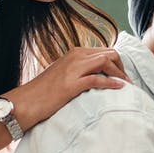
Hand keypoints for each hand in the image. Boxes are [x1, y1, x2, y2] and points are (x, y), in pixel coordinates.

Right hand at [8, 47, 128, 129]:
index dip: (117, 62)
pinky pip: (98, 79)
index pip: (104, 51)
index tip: (123, 75)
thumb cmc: (45, 91)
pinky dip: (111, 82)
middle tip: (127, 81)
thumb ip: (79, 70)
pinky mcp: (72, 84)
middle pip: (109, 53)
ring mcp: (73, 69)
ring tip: (127, 85)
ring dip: (120, 73)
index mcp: (75, 53)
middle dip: (122, 66)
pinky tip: (119, 88)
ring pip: (106, 62)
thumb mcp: (64, 74)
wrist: (26, 101)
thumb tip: (97, 74)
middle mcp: (75, 56)